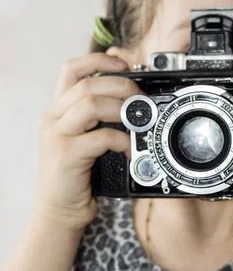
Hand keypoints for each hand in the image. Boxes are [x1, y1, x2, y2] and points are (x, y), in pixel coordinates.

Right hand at [34, 53, 139, 231]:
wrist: (58, 211)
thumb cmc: (76, 175)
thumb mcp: (83, 139)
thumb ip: (98, 118)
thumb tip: (130, 98)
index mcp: (57, 110)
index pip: (71, 69)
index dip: (99, 59)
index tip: (124, 63)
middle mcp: (53, 118)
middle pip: (87, 83)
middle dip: (122, 86)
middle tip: (142, 99)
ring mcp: (56, 135)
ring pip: (91, 104)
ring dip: (122, 109)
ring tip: (138, 121)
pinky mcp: (65, 155)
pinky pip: (101, 137)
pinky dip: (123, 140)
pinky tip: (131, 150)